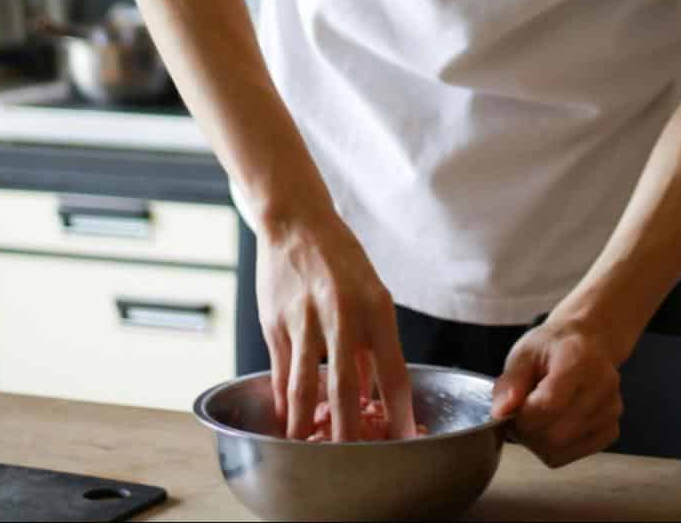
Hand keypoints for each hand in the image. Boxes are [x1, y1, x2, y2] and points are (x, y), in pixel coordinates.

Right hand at [257, 213, 415, 441]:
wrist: (295, 221)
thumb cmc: (341, 259)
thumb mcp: (371, 292)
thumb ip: (372, 343)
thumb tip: (374, 393)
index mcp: (376, 307)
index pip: (392, 371)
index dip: (399, 410)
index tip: (406, 438)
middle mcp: (341, 315)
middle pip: (346, 386)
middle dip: (350, 430)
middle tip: (354, 459)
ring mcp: (304, 320)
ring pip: (305, 385)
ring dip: (307, 423)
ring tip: (309, 447)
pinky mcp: (274, 323)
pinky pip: (280, 371)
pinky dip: (285, 399)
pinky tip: (288, 418)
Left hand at [491, 319, 623, 467]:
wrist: (589, 344)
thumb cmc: (554, 348)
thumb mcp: (524, 353)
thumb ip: (510, 383)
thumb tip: (500, 412)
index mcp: (580, 361)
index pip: (548, 407)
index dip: (522, 417)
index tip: (511, 409)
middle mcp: (603, 387)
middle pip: (556, 435)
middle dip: (527, 433)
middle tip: (520, 416)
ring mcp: (611, 411)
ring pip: (562, 450)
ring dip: (539, 442)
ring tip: (537, 417)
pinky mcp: (612, 430)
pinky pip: (573, 455)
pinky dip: (555, 448)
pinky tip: (554, 424)